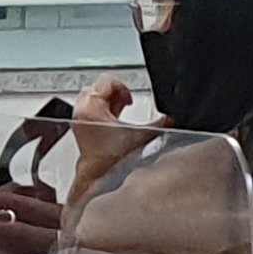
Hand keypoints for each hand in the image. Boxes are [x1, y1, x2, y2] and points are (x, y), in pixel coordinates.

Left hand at [65, 74, 150, 191]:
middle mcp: (81, 109)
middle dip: (116, 93)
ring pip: (96, 95)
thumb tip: (173, 118)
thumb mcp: (140, 135)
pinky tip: (114, 117)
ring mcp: (79, 115)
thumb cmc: (113, 157)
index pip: (107, 80)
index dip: (123, 88)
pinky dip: (104, 107)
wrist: (99, 173)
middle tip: (126, 104)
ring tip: (121, 110)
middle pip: (100, 86)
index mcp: (91, 106)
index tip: (130, 99)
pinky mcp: (80, 122)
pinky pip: (92, 105)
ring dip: (110, 100)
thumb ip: (159, 124)